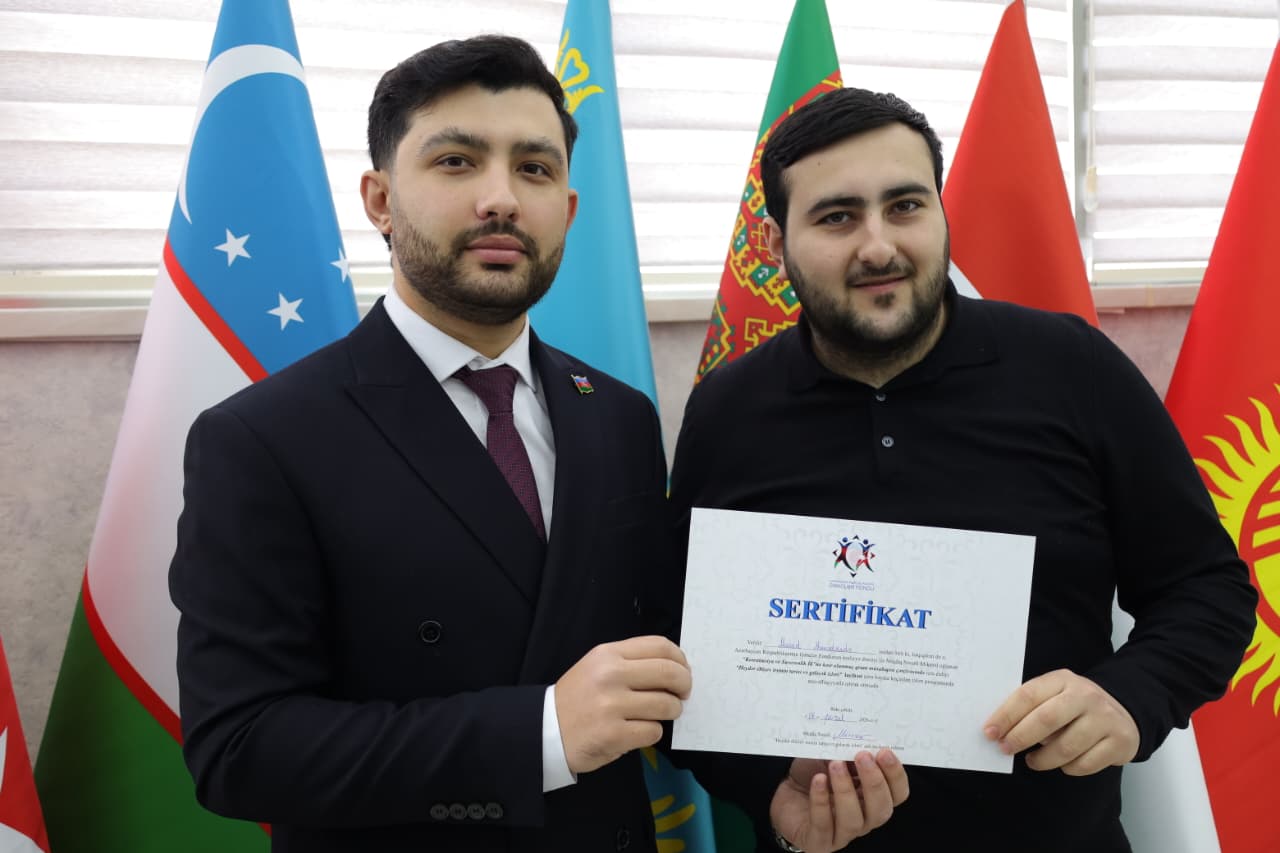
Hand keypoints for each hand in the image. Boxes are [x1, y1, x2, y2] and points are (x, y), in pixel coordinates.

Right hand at [554, 635, 691, 773]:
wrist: (546, 730)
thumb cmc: (578, 698)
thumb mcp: (597, 667)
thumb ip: (631, 663)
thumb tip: (675, 669)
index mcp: (609, 654)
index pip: (660, 646)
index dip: (680, 660)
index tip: (683, 671)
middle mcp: (611, 675)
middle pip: (669, 673)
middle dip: (684, 685)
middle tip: (682, 695)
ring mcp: (611, 706)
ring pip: (666, 704)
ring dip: (671, 711)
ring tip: (660, 714)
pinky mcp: (613, 734)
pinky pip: (653, 731)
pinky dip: (652, 733)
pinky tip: (639, 731)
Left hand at [770, 750, 907, 852]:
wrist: (784, 792)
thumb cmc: (814, 774)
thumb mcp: (832, 756)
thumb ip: (848, 751)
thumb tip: (861, 734)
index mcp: (873, 798)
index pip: (898, 794)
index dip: (895, 776)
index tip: (884, 751)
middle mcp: (863, 819)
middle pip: (881, 810)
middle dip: (874, 782)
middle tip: (863, 756)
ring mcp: (842, 833)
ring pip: (854, 820)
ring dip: (846, 790)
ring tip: (835, 764)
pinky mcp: (818, 841)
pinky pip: (823, 824)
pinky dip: (821, 800)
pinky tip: (818, 780)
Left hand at [983, 669, 1138, 774]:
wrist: (1124, 712)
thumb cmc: (1076, 706)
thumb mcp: (1055, 694)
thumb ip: (1031, 706)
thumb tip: (999, 730)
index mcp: (1063, 680)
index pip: (1028, 695)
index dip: (1006, 715)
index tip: (989, 732)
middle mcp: (1086, 696)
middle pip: (1046, 720)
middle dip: (1020, 737)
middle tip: (1005, 749)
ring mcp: (1105, 719)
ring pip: (1066, 747)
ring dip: (1043, 760)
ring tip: (1033, 761)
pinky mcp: (1119, 742)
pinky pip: (1084, 764)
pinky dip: (1068, 768)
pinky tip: (1062, 763)